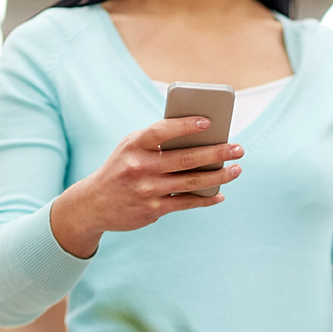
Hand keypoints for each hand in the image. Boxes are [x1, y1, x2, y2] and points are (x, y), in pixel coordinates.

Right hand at [50, 117, 243, 257]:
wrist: (93, 204)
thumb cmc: (122, 168)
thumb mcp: (131, 148)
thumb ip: (158, 140)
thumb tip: (201, 137)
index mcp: (133, 145)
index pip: (162, 131)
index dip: (185, 126)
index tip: (208, 122)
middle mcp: (140, 166)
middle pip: (186, 159)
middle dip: (217, 153)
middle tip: (239, 148)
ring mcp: (148, 190)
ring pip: (192, 182)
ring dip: (219, 176)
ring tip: (237, 169)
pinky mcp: (154, 209)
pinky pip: (187, 203)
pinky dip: (207, 199)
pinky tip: (220, 194)